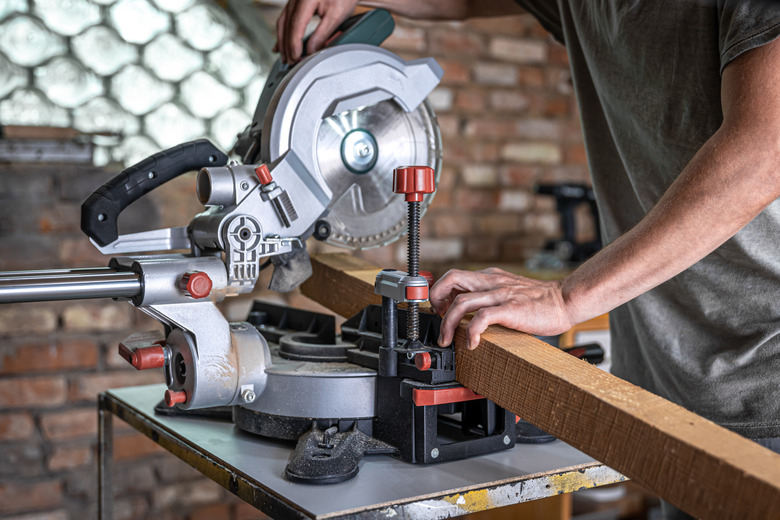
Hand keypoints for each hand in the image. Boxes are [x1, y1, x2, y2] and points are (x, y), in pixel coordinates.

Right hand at [274, 0, 358, 63]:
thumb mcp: (337, 15)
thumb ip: (323, 34)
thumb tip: (311, 50)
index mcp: (305, 0)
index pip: (295, 26)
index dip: (294, 44)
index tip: (295, 58)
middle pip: (286, 26)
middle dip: (287, 47)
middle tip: (291, 63)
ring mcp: (294, 0)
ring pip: (283, 23)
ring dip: (283, 42)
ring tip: (285, 57)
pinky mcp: (296, 3)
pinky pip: (285, 20)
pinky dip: (283, 34)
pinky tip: (280, 44)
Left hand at [429, 268, 575, 349]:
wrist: (565, 301)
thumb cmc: (538, 301)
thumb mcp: (507, 291)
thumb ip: (489, 296)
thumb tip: (468, 313)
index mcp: (489, 277)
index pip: (454, 276)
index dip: (440, 292)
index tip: (440, 310)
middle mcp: (491, 282)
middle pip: (451, 279)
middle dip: (435, 300)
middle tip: (437, 320)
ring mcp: (501, 294)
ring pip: (462, 302)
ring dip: (448, 323)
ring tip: (447, 340)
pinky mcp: (510, 309)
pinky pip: (482, 318)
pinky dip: (471, 332)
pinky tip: (472, 344)